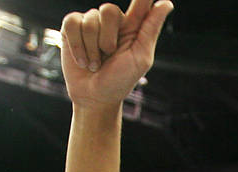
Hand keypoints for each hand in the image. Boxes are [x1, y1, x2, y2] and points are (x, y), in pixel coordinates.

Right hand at [59, 0, 173, 109]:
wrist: (95, 96)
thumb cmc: (121, 80)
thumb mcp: (141, 57)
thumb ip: (150, 28)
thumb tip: (165, 2)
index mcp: (132, 25)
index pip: (140, 0)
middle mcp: (112, 20)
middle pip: (109, 9)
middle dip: (108, 38)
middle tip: (108, 56)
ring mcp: (91, 22)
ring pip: (90, 19)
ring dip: (92, 48)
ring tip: (95, 63)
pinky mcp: (71, 27)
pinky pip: (73, 23)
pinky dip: (78, 45)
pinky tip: (82, 59)